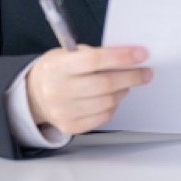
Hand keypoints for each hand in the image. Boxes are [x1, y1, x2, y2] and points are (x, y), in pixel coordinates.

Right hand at [25, 45, 151, 134]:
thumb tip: (128, 58)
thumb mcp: (69, 54)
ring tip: (125, 84)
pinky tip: (112, 97)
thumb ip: (95, 56)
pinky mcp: (70, 126)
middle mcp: (59, 90)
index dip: (122, 57)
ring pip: (107, 102)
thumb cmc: (58, 70)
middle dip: (131, 77)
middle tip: (145, 73)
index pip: (96, 60)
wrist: (35, 95)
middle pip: (105, 84)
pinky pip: (103, 116)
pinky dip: (113, 106)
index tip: (141, 54)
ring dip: (123, 91)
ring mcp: (64, 111)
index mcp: (59, 67)